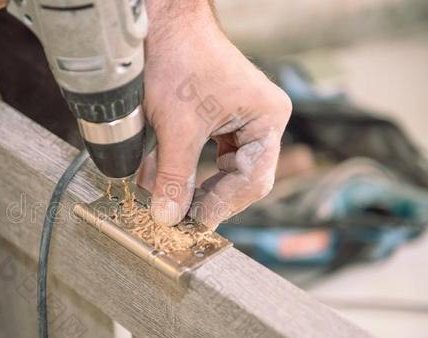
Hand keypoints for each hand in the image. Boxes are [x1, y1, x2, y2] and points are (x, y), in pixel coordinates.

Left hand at [138, 1, 291, 229]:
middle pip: (240, 178)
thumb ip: (174, 176)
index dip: (220, 206)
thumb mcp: (176, 127)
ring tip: (170, 205)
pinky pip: (207, 154)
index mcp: (267, 118)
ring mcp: (240, 118)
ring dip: (193, 187)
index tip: (192, 226)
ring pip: (221, 169)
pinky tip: (164, 182)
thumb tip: (168, 217)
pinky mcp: (217, 116)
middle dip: (207, 199)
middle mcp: (260, 119)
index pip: (251, 179)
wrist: (160, 22)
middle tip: (181, 222)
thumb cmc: (177, 58)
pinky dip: (185, 169)